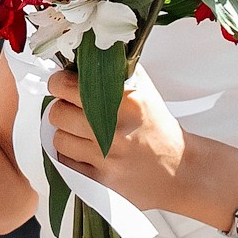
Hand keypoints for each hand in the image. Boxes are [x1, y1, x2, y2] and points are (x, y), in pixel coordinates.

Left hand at [45, 65, 194, 215]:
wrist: (179, 170)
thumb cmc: (159, 130)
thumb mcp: (145, 92)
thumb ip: (116, 72)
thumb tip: (85, 59)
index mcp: (124, 100)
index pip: (67, 86)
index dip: (59, 83)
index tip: (61, 84)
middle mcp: (113, 127)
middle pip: (58, 112)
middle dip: (62, 108)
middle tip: (72, 109)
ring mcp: (106, 155)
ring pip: (58, 138)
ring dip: (66, 133)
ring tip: (81, 131)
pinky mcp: (100, 178)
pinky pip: (66, 161)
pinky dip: (72, 155)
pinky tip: (86, 150)